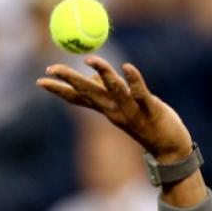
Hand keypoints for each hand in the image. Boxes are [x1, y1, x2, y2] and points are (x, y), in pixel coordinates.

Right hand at [37, 56, 192, 161]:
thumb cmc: (147, 123)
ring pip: (114, 90)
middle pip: (89, 93)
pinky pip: (140, 93)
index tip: (40, 81)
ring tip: (91, 60)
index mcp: (107, 110)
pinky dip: (134, 80)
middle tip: (52, 68)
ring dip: (103, 74)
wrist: (171, 150)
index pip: (78, 98)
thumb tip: (90, 73)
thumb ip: (106, 92)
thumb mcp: (122, 107)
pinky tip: (128, 68)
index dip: (59, 90)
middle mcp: (115, 111)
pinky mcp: (152, 110)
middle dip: (70, 80)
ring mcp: (133, 111)